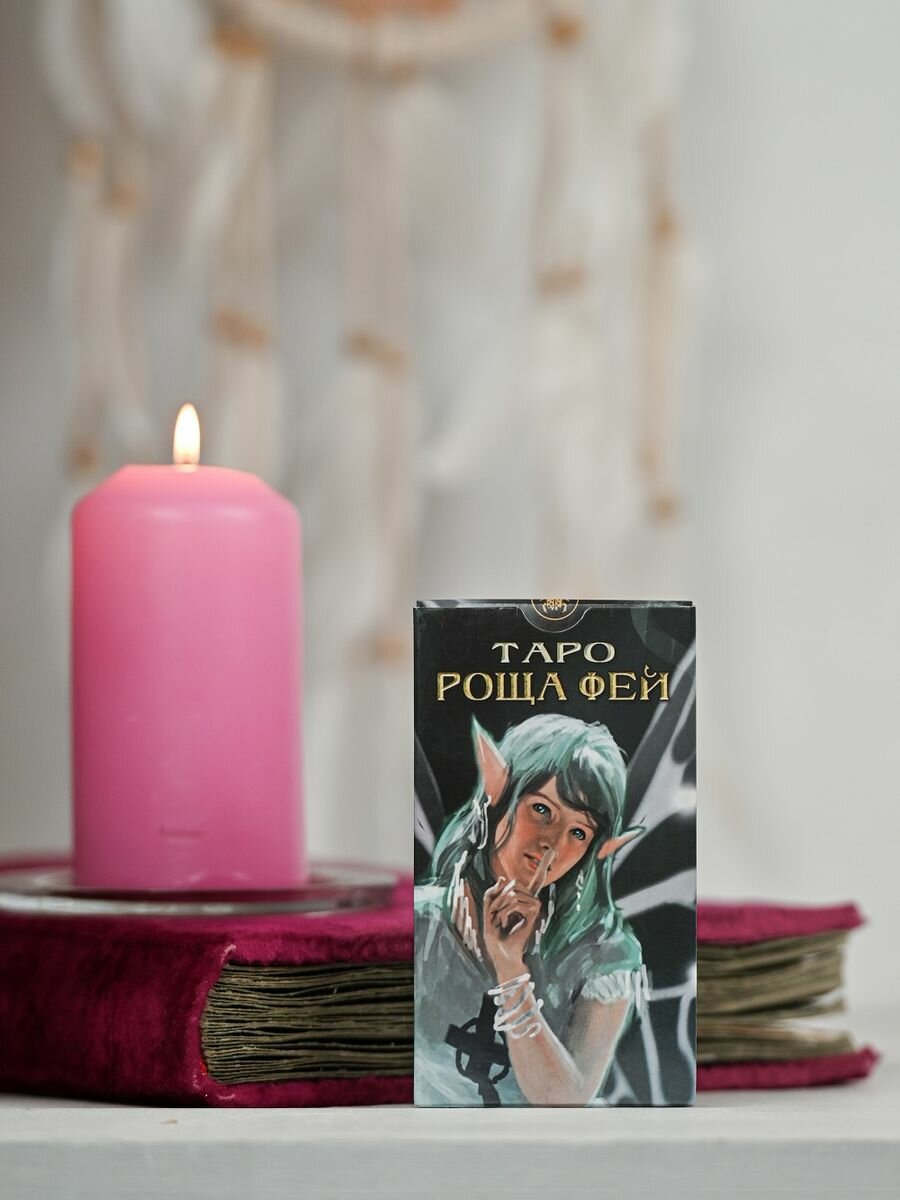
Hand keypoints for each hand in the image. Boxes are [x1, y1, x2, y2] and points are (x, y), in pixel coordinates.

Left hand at [481, 849, 553, 979]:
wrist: (501, 953)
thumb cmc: (495, 934)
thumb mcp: (488, 909)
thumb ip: (493, 892)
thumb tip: (504, 878)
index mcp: (523, 899)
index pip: (537, 879)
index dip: (544, 865)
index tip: (553, 851)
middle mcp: (531, 901)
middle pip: (514, 884)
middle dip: (498, 897)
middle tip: (495, 915)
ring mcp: (533, 907)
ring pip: (513, 893)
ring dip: (500, 907)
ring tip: (500, 921)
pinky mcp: (533, 915)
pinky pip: (515, 902)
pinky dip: (505, 911)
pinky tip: (506, 922)